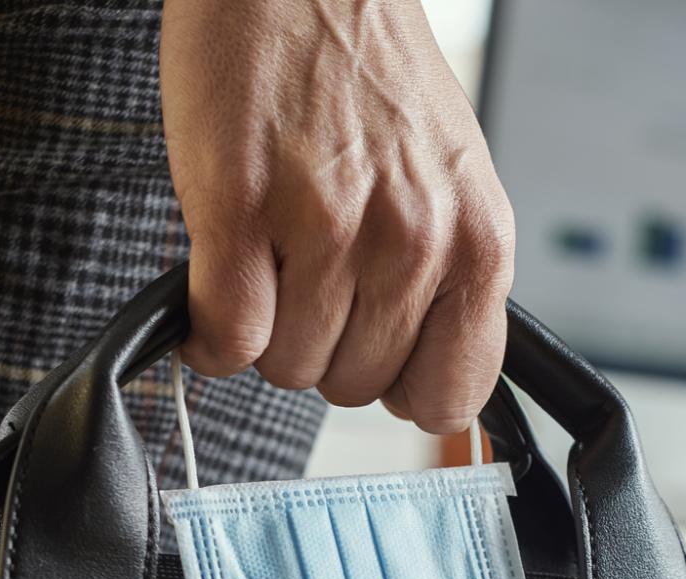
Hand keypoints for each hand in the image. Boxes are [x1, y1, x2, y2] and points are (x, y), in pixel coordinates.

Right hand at [161, 0, 514, 432]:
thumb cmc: (369, 76)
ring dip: (265, 328)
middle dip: (323, 345)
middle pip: (354, 387)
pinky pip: (226, 335)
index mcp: (478, 241)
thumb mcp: (451, 184)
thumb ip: (448, 281)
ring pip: (286, 366)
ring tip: (269, 254)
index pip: (449, 395)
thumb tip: (428, 390)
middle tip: (309, 275)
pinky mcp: (242, 208)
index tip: (375, 357)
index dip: (401, 385)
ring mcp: (328, 227)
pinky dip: (207, 331)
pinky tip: (215, 280)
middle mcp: (414, 241)